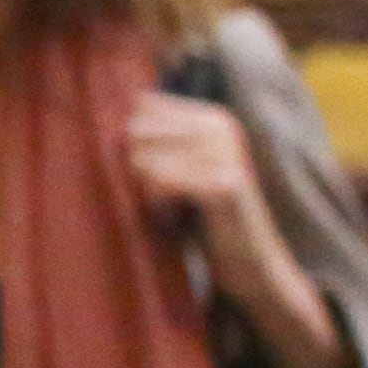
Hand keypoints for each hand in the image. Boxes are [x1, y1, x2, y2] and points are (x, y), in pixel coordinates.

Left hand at [122, 91, 267, 250]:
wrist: (248, 261)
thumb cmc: (203, 216)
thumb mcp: (180, 168)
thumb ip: (154, 137)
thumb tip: (119, 106)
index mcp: (212, 118)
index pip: (142, 107)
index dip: (137, 144)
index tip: (162, 172)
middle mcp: (222, 127)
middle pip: (136, 132)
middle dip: (140, 170)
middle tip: (169, 196)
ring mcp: (226, 154)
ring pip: (142, 159)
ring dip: (149, 193)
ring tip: (175, 209)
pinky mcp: (224, 185)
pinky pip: (159, 183)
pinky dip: (158, 207)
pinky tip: (177, 218)